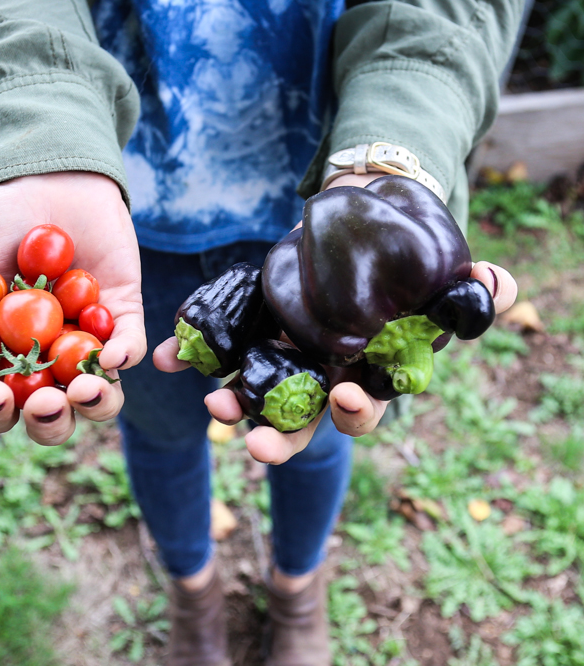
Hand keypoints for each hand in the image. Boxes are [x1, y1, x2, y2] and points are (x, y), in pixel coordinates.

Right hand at [0, 172, 145, 444]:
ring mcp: (86, 342)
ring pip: (101, 398)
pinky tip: (113, 356)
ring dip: (96, 405)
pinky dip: (125, 356)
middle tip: (44, 402)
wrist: (34, 180)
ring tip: (82, 389)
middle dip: (49, 423)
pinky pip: (131, 348)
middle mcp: (45, 363)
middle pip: (53, 418)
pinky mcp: (123, 315)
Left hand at [152, 172, 516, 462]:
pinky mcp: (252, 328)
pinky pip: (219, 347)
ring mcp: (284, 356)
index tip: (345, 398)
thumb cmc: (411, 258)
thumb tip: (499, 285)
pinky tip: (166, 353)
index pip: (364, 409)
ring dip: (233, 401)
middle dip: (280, 438)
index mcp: (370, 375)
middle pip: (302, 422)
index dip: (356, 412)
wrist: (367, 221)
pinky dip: (192, 351)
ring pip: (256, 394)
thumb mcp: (447, 272)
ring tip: (212, 400)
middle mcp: (324, 377)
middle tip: (256, 445)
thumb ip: (479, 287)